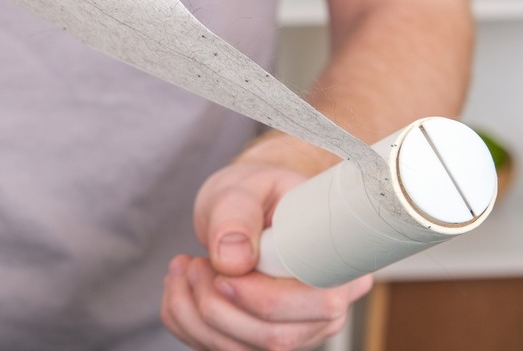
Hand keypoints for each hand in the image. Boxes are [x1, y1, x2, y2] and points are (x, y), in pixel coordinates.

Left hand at [161, 162, 372, 349]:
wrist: (246, 206)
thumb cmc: (255, 193)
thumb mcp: (245, 187)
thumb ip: (237, 213)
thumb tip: (233, 259)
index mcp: (340, 265)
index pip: (320, 304)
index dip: (266, 297)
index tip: (223, 272)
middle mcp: (325, 309)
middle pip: (276, 338)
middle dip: (218, 305)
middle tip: (194, 263)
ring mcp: (293, 331)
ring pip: (239, 349)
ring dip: (194, 312)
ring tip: (185, 266)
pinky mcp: (257, 341)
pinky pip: (214, 348)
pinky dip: (185, 319)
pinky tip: (182, 283)